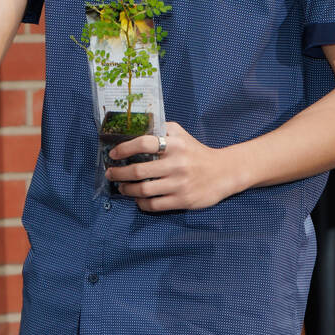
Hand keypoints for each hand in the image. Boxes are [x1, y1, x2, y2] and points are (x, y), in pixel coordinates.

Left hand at [104, 122, 244, 211]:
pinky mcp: (183, 200)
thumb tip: (133, 129)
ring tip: (121, 187)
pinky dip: (141, 203)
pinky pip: (154, 205)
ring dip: (127, 189)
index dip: (124, 149)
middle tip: (110, 174)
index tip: (113, 155)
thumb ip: (160, 129)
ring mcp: (180, 184)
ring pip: (144, 190)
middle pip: (139, 170)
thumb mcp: (181, 134)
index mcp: (175, 144)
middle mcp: (177, 164)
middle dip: (119, 173)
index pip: (144, 143)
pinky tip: (137, 199)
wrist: (224, 172)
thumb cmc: (196, 151)